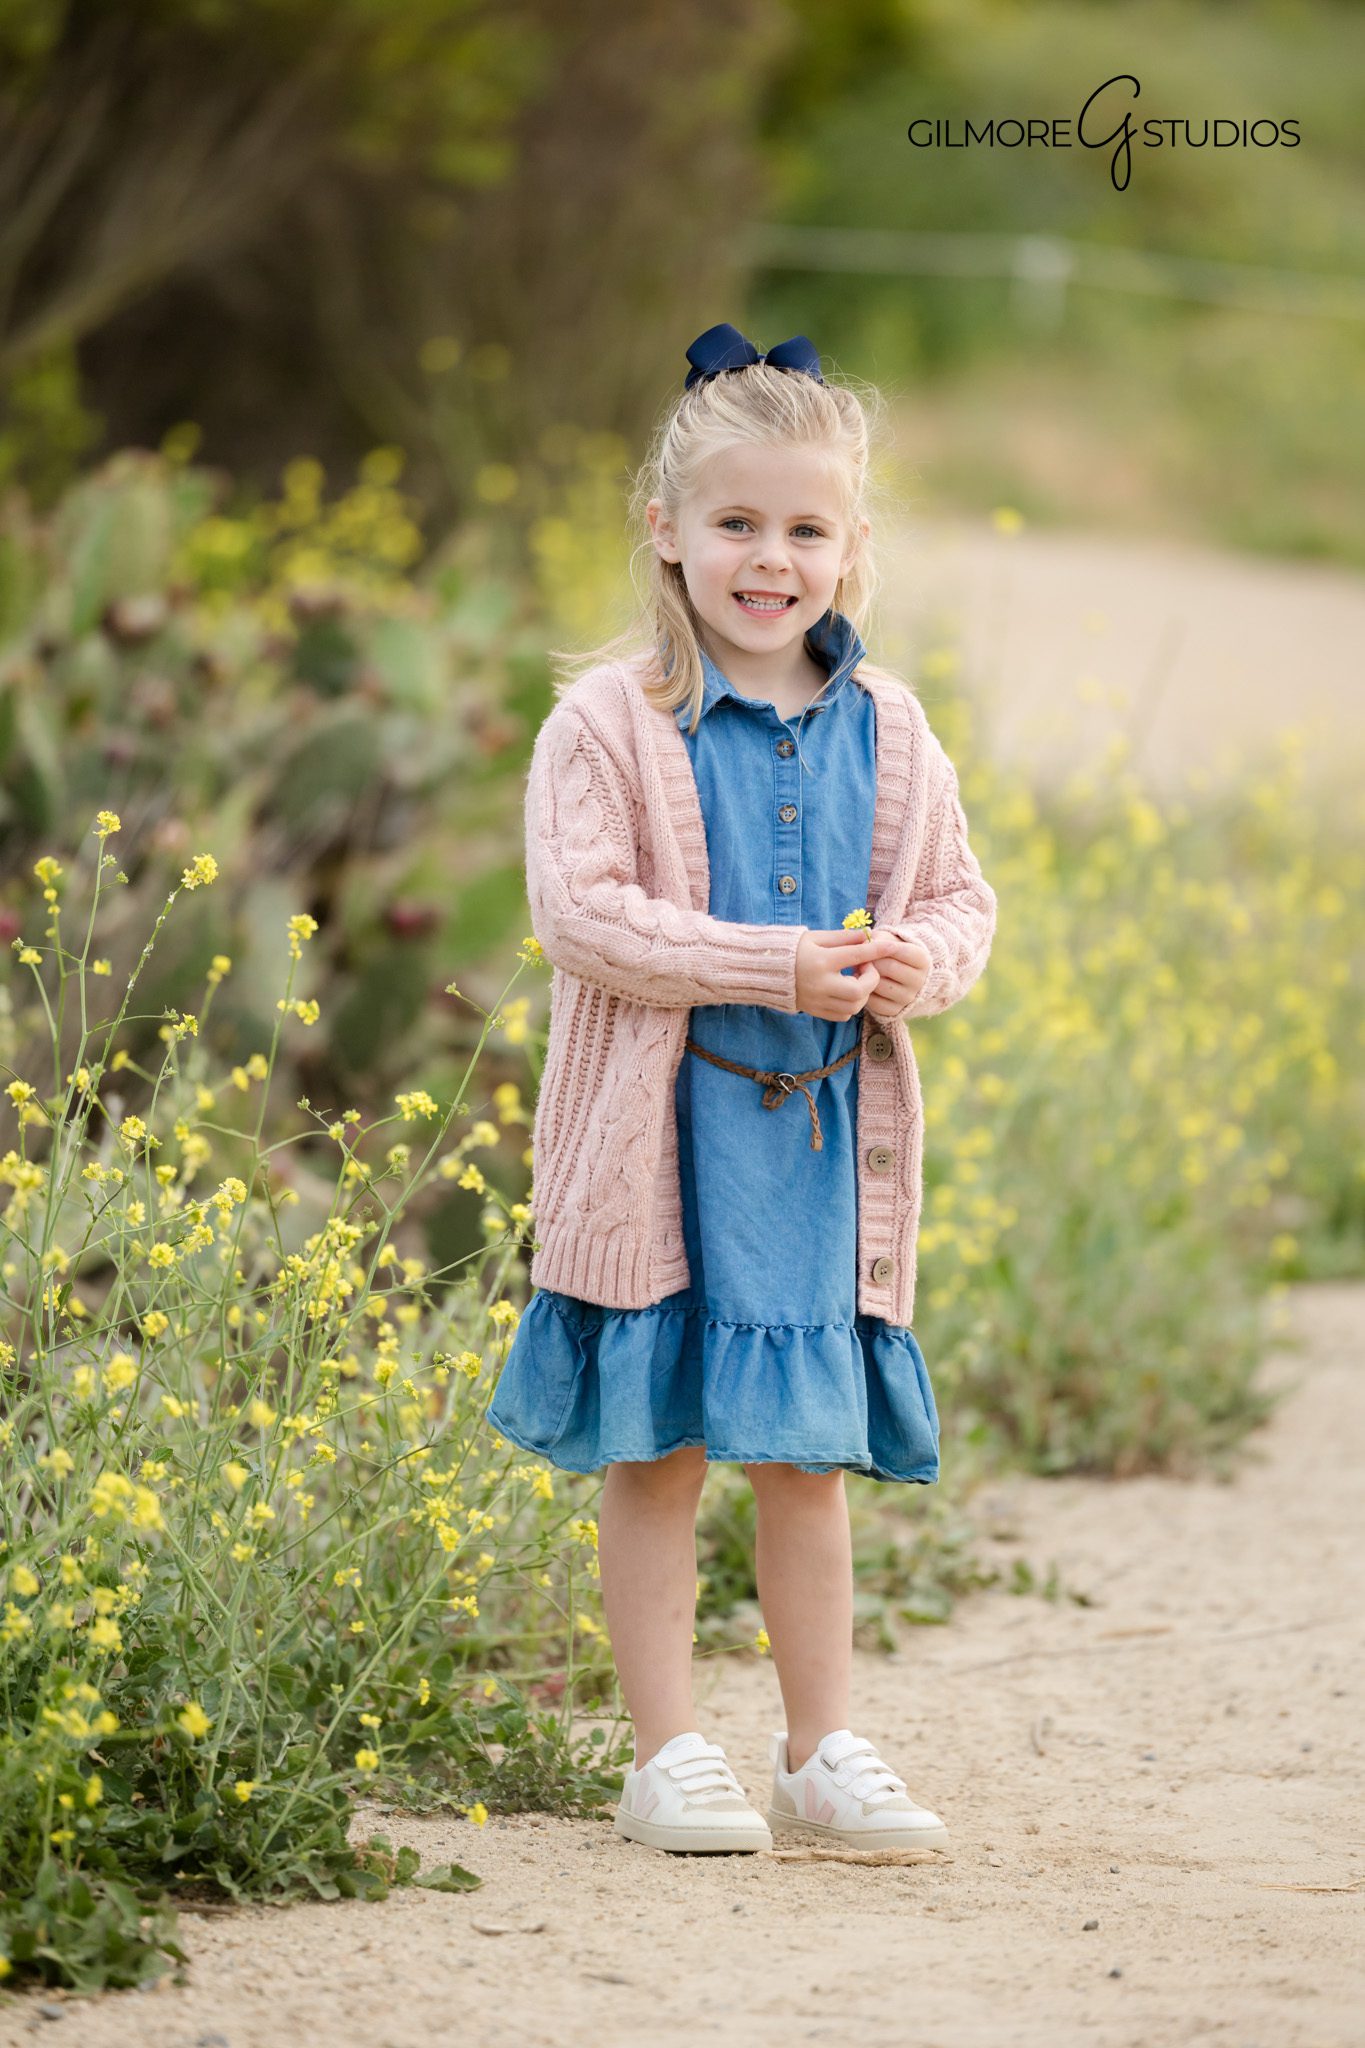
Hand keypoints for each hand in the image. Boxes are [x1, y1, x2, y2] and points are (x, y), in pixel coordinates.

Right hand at [794, 927, 910, 1021]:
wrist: (766, 970)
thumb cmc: (793, 949)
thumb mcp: (817, 938)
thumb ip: (843, 937)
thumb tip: (867, 935)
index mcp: (821, 961)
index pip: (857, 955)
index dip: (878, 949)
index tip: (893, 945)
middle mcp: (821, 984)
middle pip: (859, 990)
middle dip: (871, 979)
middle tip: (865, 967)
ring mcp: (818, 1000)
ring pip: (854, 1006)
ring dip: (862, 992)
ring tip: (855, 978)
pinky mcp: (816, 1011)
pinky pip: (843, 1015)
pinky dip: (851, 1004)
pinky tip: (846, 991)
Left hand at [855, 926, 931, 1023]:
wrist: (897, 976)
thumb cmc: (890, 953)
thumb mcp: (889, 940)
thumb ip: (879, 939)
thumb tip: (865, 946)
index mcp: (923, 961)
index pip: (903, 951)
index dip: (883, 946)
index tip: (871, 944)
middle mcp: (919, 981)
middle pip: (889, 968)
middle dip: (871, 961)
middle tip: (860, 958)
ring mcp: (908, 998)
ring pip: (879, 985)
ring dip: (864, 976)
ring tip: (859, 970)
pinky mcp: (895, 1011)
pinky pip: (874, 1002)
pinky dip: (864, 992)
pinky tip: (863, 984)